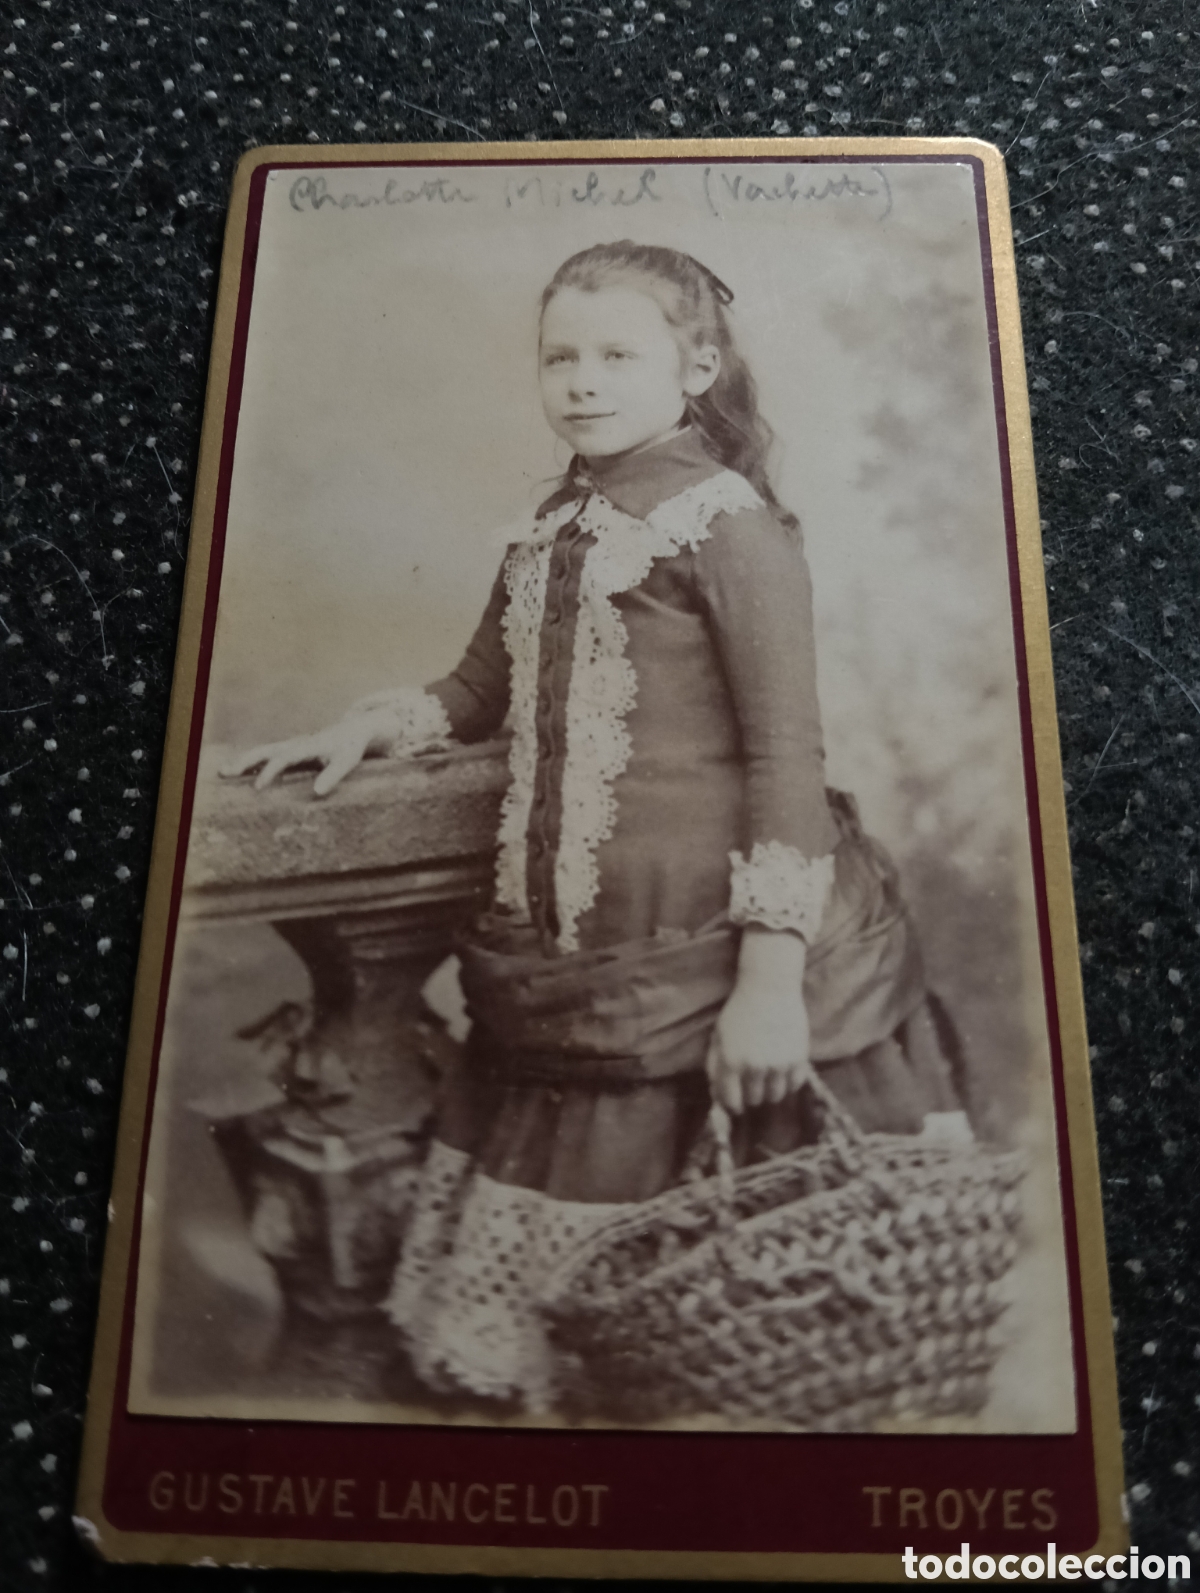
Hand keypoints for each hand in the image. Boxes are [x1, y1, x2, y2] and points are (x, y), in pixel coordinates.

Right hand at [219, 711, 395, 797]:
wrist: (353, 730)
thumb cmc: (350, 747)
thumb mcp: (347, 761)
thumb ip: (334, 775)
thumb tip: (317, 793)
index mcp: (306, 746)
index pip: (283, 759)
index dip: (270, 772)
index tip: (257, 787)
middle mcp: (295, 743)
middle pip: (264, 751)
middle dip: (244, 762)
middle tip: (224, 772)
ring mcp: (291, 745)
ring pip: (262, 752)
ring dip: (243, 761)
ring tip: (223, 772)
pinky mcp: (291, 749)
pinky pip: (267, 755)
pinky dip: (252, 763)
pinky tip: (241, 773)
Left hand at [706, 979, 813, 1112]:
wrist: (770, 988)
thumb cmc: (739, 1011)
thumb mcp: (718, 1036)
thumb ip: (714, 1067)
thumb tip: (717, 1095)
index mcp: (731, 1062)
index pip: (731, 1101)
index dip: (733, 1105)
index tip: (736, 1103)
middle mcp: (754, 1067)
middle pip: (754, 1100)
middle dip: (751, 1094)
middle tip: (752, 1082)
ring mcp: (778, 1065)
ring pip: (775, 1096)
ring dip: (770, 1090)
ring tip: (768, 1076)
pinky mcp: (799, 1059)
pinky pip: (794, 1085)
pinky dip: (788, 1082)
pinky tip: (783, 1070)